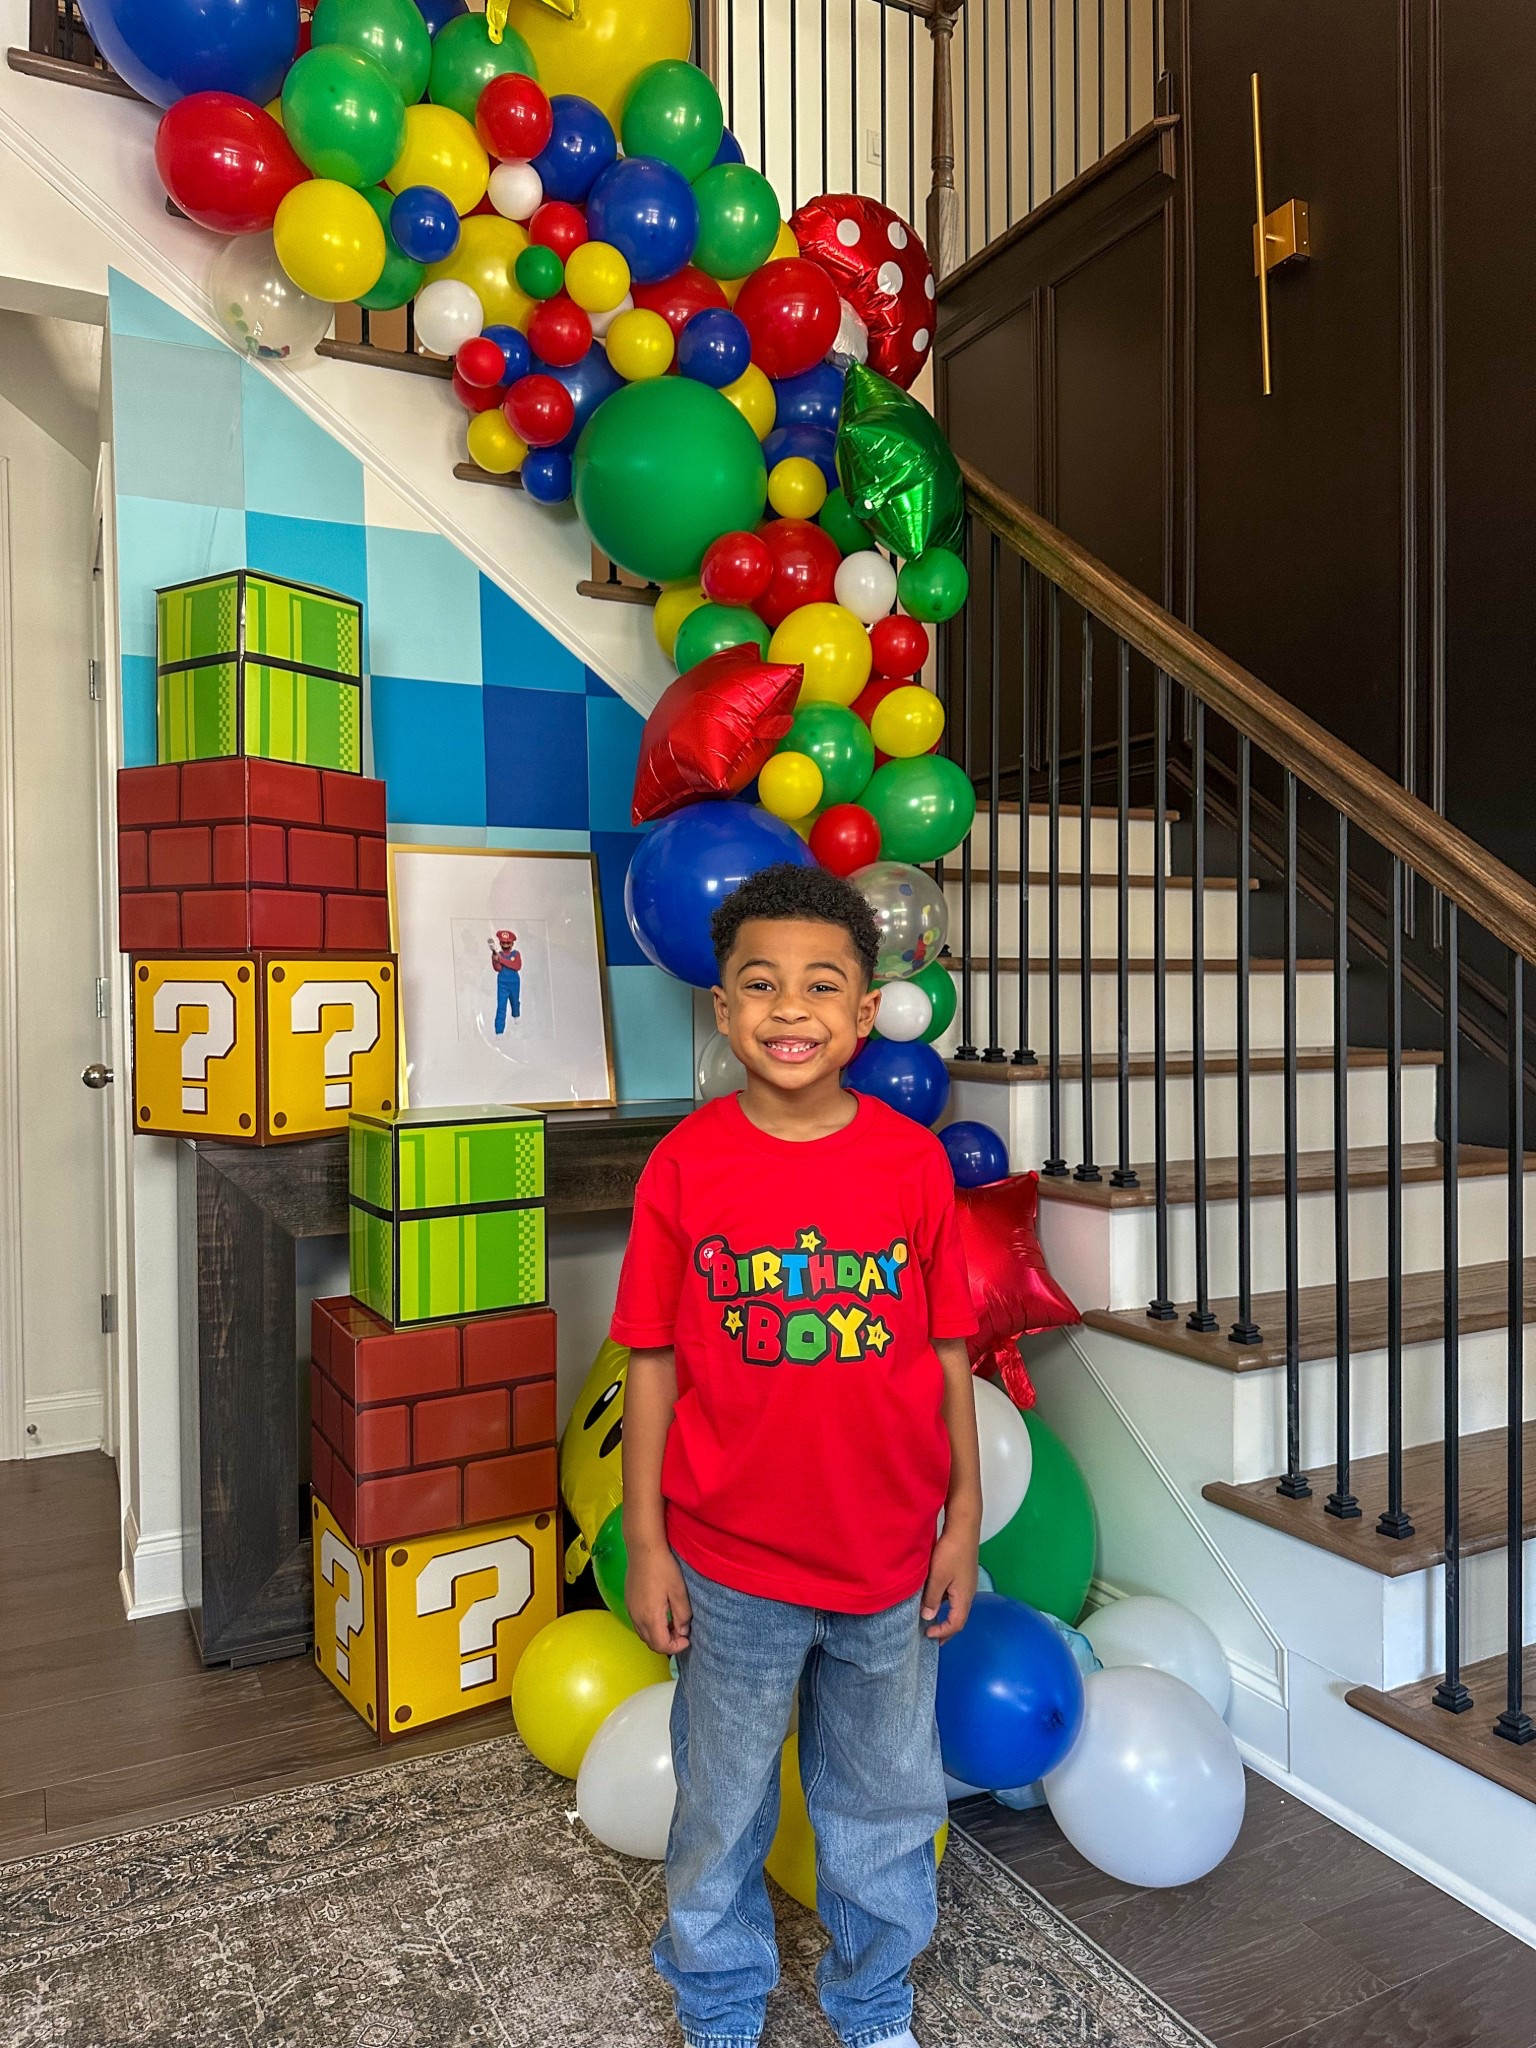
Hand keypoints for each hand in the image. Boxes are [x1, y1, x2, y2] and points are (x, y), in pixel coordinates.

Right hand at [626, 1538, 691, 1655]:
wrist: (643, 1549)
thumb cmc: (663, 1568)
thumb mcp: (679, 1591)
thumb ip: (682, 1615)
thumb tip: (682, 1631)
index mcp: (650, 1617)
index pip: (661, 1646)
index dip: (676, 1647)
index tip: (687, 1638)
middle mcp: (637, 1618)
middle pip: (651, 1643)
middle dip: (668, 1644)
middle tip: (682, 1633)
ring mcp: (630, 1610)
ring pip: (644, 1635)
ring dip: (659, 1636)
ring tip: (673, 1624)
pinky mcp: (628, 1603)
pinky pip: (639, 1624)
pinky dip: (651, 1627)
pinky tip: (661, 1615)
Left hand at [921, 1524, 977, 1640]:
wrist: (963, 1528)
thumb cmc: (951, 1552)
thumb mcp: (938, 1577)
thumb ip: (932, 1599)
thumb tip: (928, 1618)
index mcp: (964, 1598)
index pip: (956, 1624)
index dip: (942, 1633)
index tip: (927, 1634)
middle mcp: (968, 1593)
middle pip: (959, 1618)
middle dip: (946, 1629)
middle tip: (932, 1635)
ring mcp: (967, 1583)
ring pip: (956, 1605)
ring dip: (945, 1614)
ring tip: (930, 1618)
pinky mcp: (963, 1574)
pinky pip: (954, 1595)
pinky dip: (944, 1601)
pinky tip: (934, 1597)